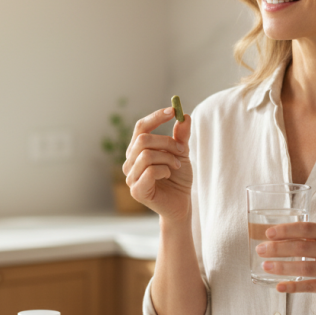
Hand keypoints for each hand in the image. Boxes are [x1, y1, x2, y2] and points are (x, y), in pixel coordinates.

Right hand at [122, 107, 192, 221]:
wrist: (181, 203)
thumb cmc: (178, 179)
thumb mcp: (182, 153)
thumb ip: (181, 136)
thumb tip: (185, 116)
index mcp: (137, 150)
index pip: (140, 127)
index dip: (155, 117)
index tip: (173, 110)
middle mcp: (130, 162)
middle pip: (143, 139)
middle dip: (167, 142)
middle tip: (182, 149)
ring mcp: (131, 177)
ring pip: (147, 155)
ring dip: (168, 158)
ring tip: (177, 166)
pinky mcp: (136, 191)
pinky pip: (150, 171)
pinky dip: (164, 170)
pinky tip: (169, 175)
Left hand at [256, 222, 315, 300]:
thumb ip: (311, 236)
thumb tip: (276, 235)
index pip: (306, 228)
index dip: (286, 230)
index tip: (268, 233)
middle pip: (302, 248)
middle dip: (278, 249)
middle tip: (261, 250)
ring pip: (305, 268)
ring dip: (282, 267)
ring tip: (265, 266)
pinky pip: (310, 287)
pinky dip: (293, 287)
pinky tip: (279, 286)